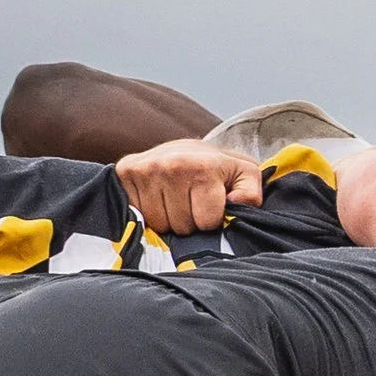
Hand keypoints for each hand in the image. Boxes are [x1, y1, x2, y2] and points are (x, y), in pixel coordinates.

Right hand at [114, 140, 261, 233]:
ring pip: (160, 225)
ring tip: (173, 200)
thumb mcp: (243, 172)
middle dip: (190, 221)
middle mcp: (171, 166)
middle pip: (183, 226)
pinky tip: (155, 199)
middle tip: (189, 202)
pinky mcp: (123, 174)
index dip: (212, 218)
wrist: (178, 149)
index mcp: (203, 166)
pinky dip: (148, 214)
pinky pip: (139, 217)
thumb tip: (238, 205)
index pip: (208, 221)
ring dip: (168, 220)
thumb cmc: (213, 167)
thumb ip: (252, 190)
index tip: (210, 204)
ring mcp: (144, 170)